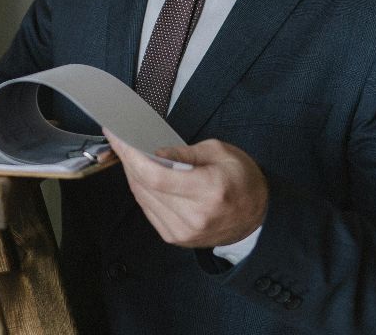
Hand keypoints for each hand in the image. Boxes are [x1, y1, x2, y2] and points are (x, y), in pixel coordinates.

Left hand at [105, 132, 267, 249]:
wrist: (258, 217)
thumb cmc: (243, 180)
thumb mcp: (220, 152)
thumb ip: (185, 152)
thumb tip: (155, 152)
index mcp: (208, 191)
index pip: (156, 176)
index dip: (131, 156)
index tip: (117, 137)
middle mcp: (194, 216)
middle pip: (145, 187)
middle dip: (128, 160)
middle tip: (119, 140)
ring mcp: (184, 232)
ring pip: (143, 199)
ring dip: (132, 175)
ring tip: (128, 154)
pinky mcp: (177, 238)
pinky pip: (148, 210)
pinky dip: (142, 191)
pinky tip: (140, 175)